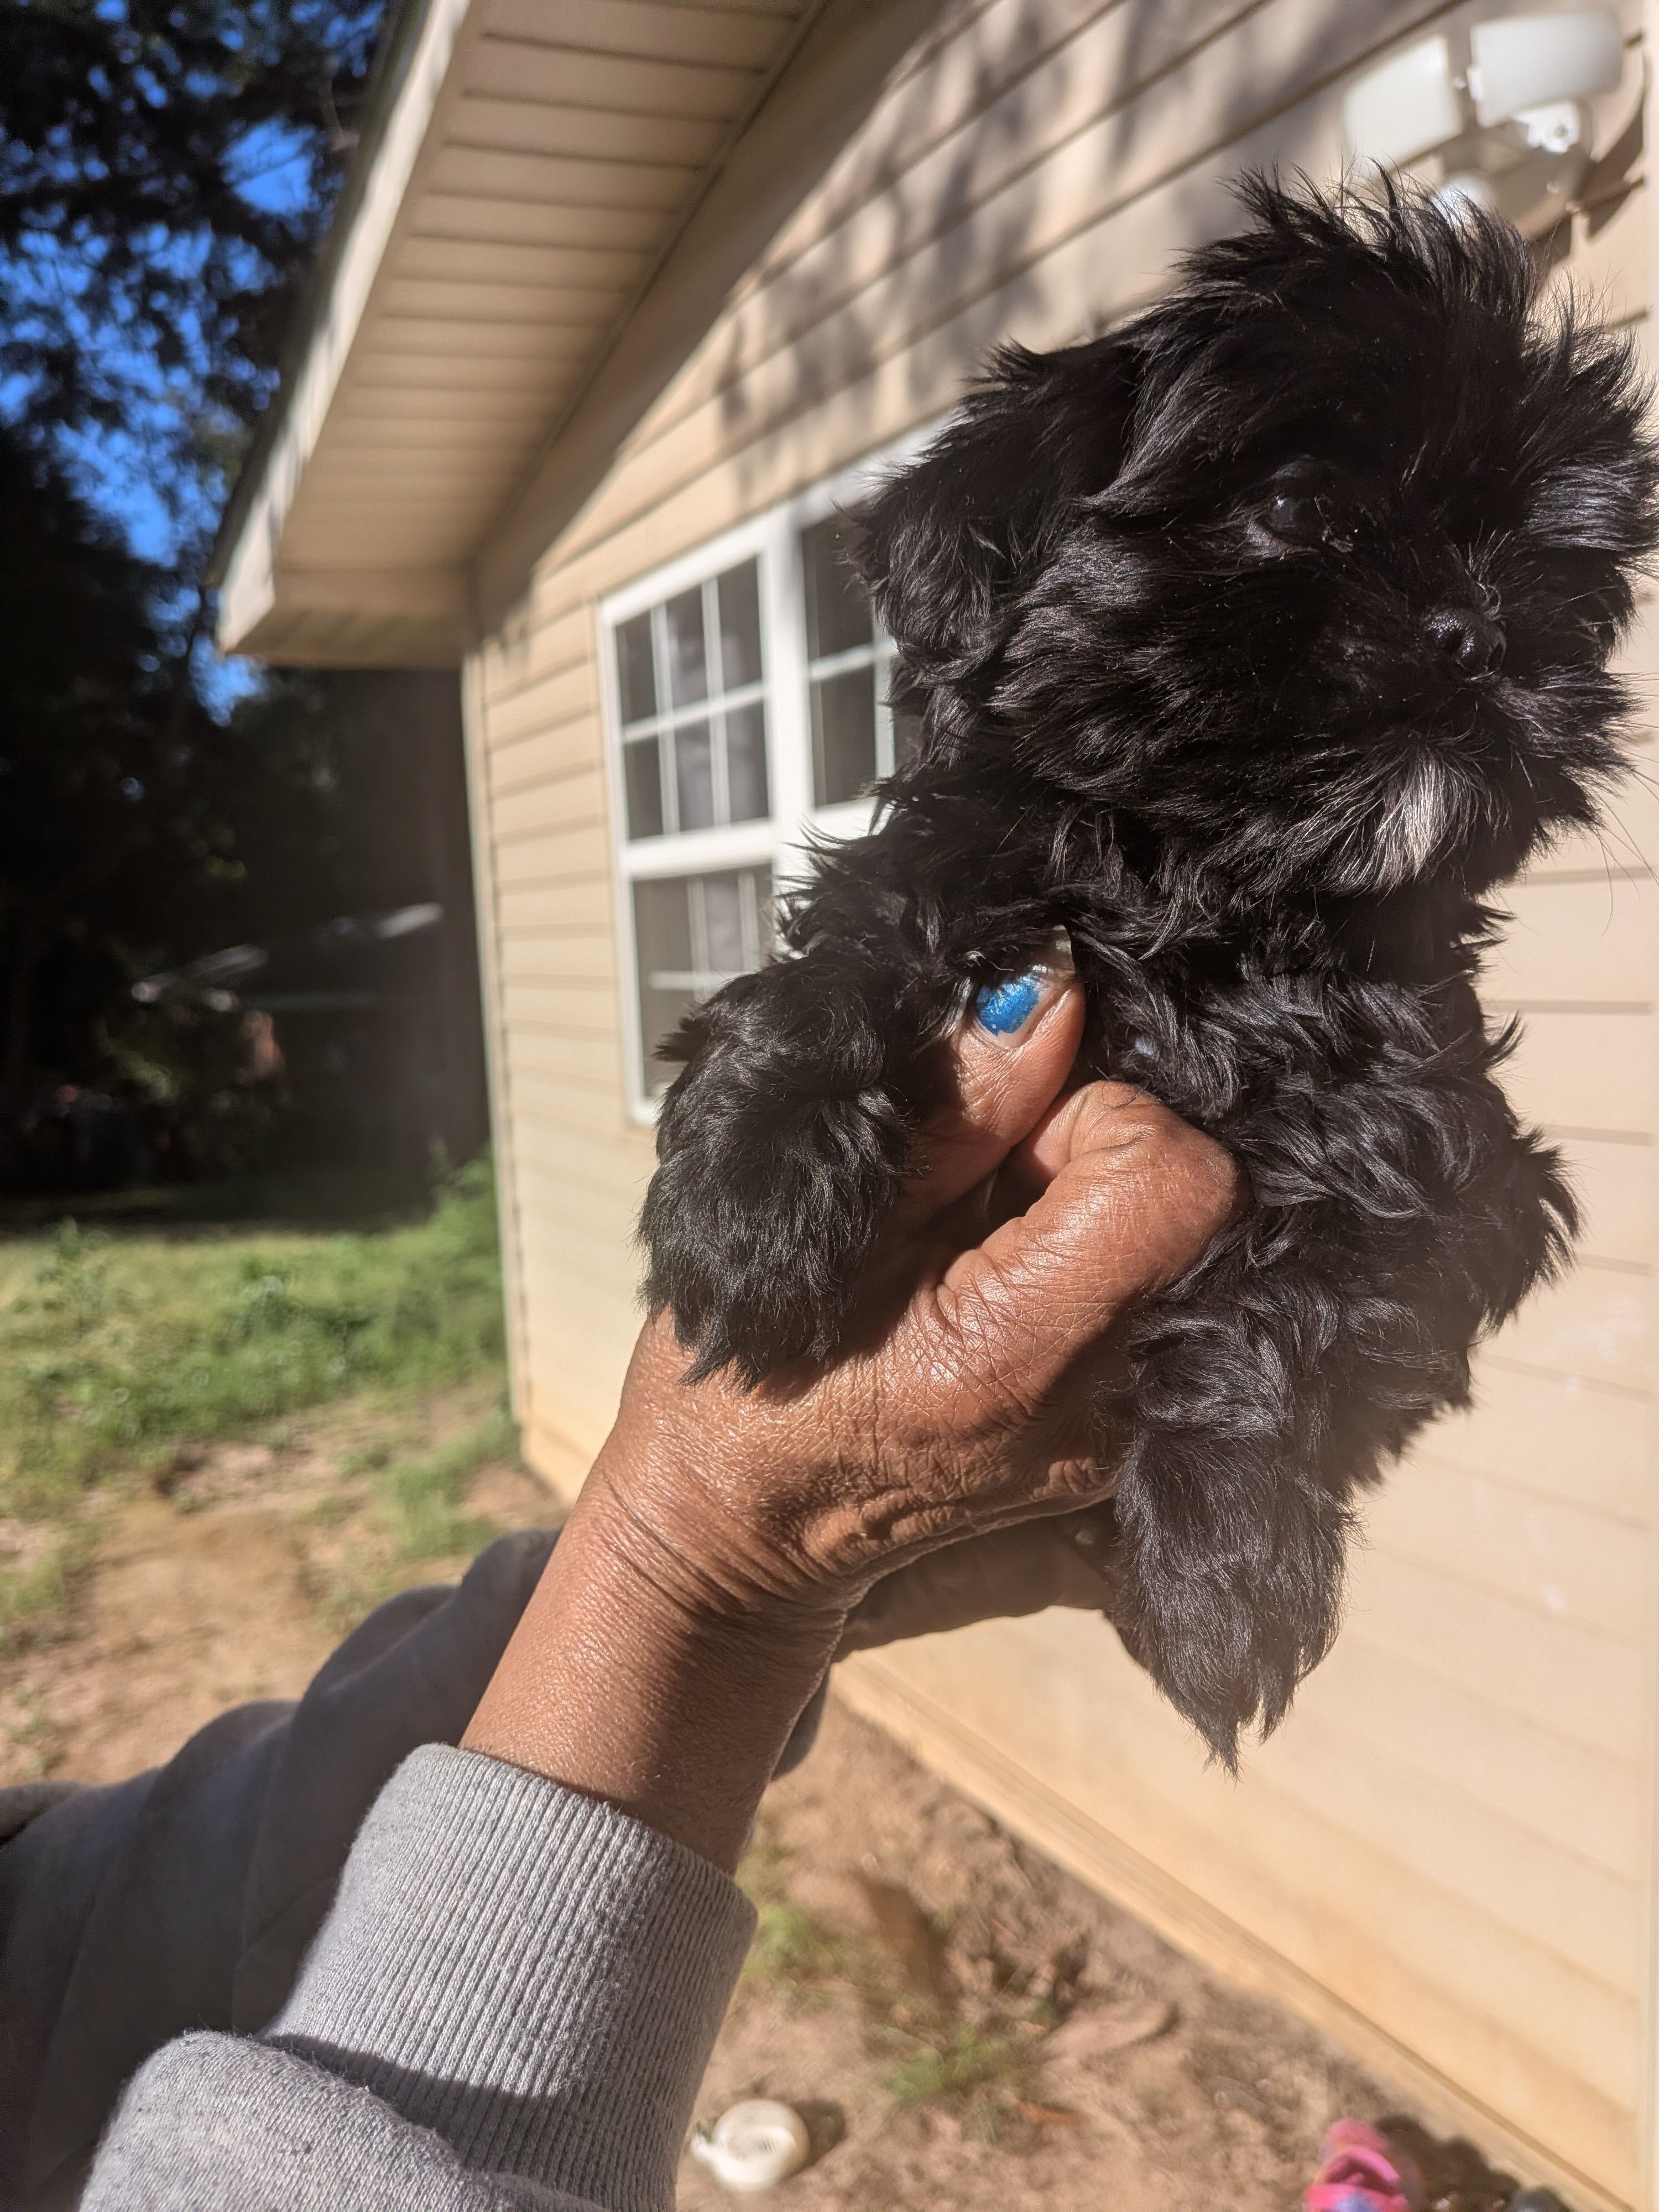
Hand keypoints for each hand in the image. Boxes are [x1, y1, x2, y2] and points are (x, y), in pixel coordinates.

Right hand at [466, 957, 1238, 1867]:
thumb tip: (1050, 984)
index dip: (1097, 1115)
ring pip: (1191, 1250)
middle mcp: (1108, 1410)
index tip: (1004, 1136)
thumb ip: (956, 1108)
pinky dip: (1103, 1262)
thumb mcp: (820, 1221)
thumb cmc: (747, 1389)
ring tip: (990, 1231)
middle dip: (1101, 1155)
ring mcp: (1127, 1438)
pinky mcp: (1125, 1440)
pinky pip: (1166, 1303)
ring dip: (1102, 1208)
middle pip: (1202, 1207)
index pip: (1175, 1175)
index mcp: (1025, 1354)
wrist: (741, 1539)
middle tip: (988, 1184)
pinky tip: (1015, 1272)